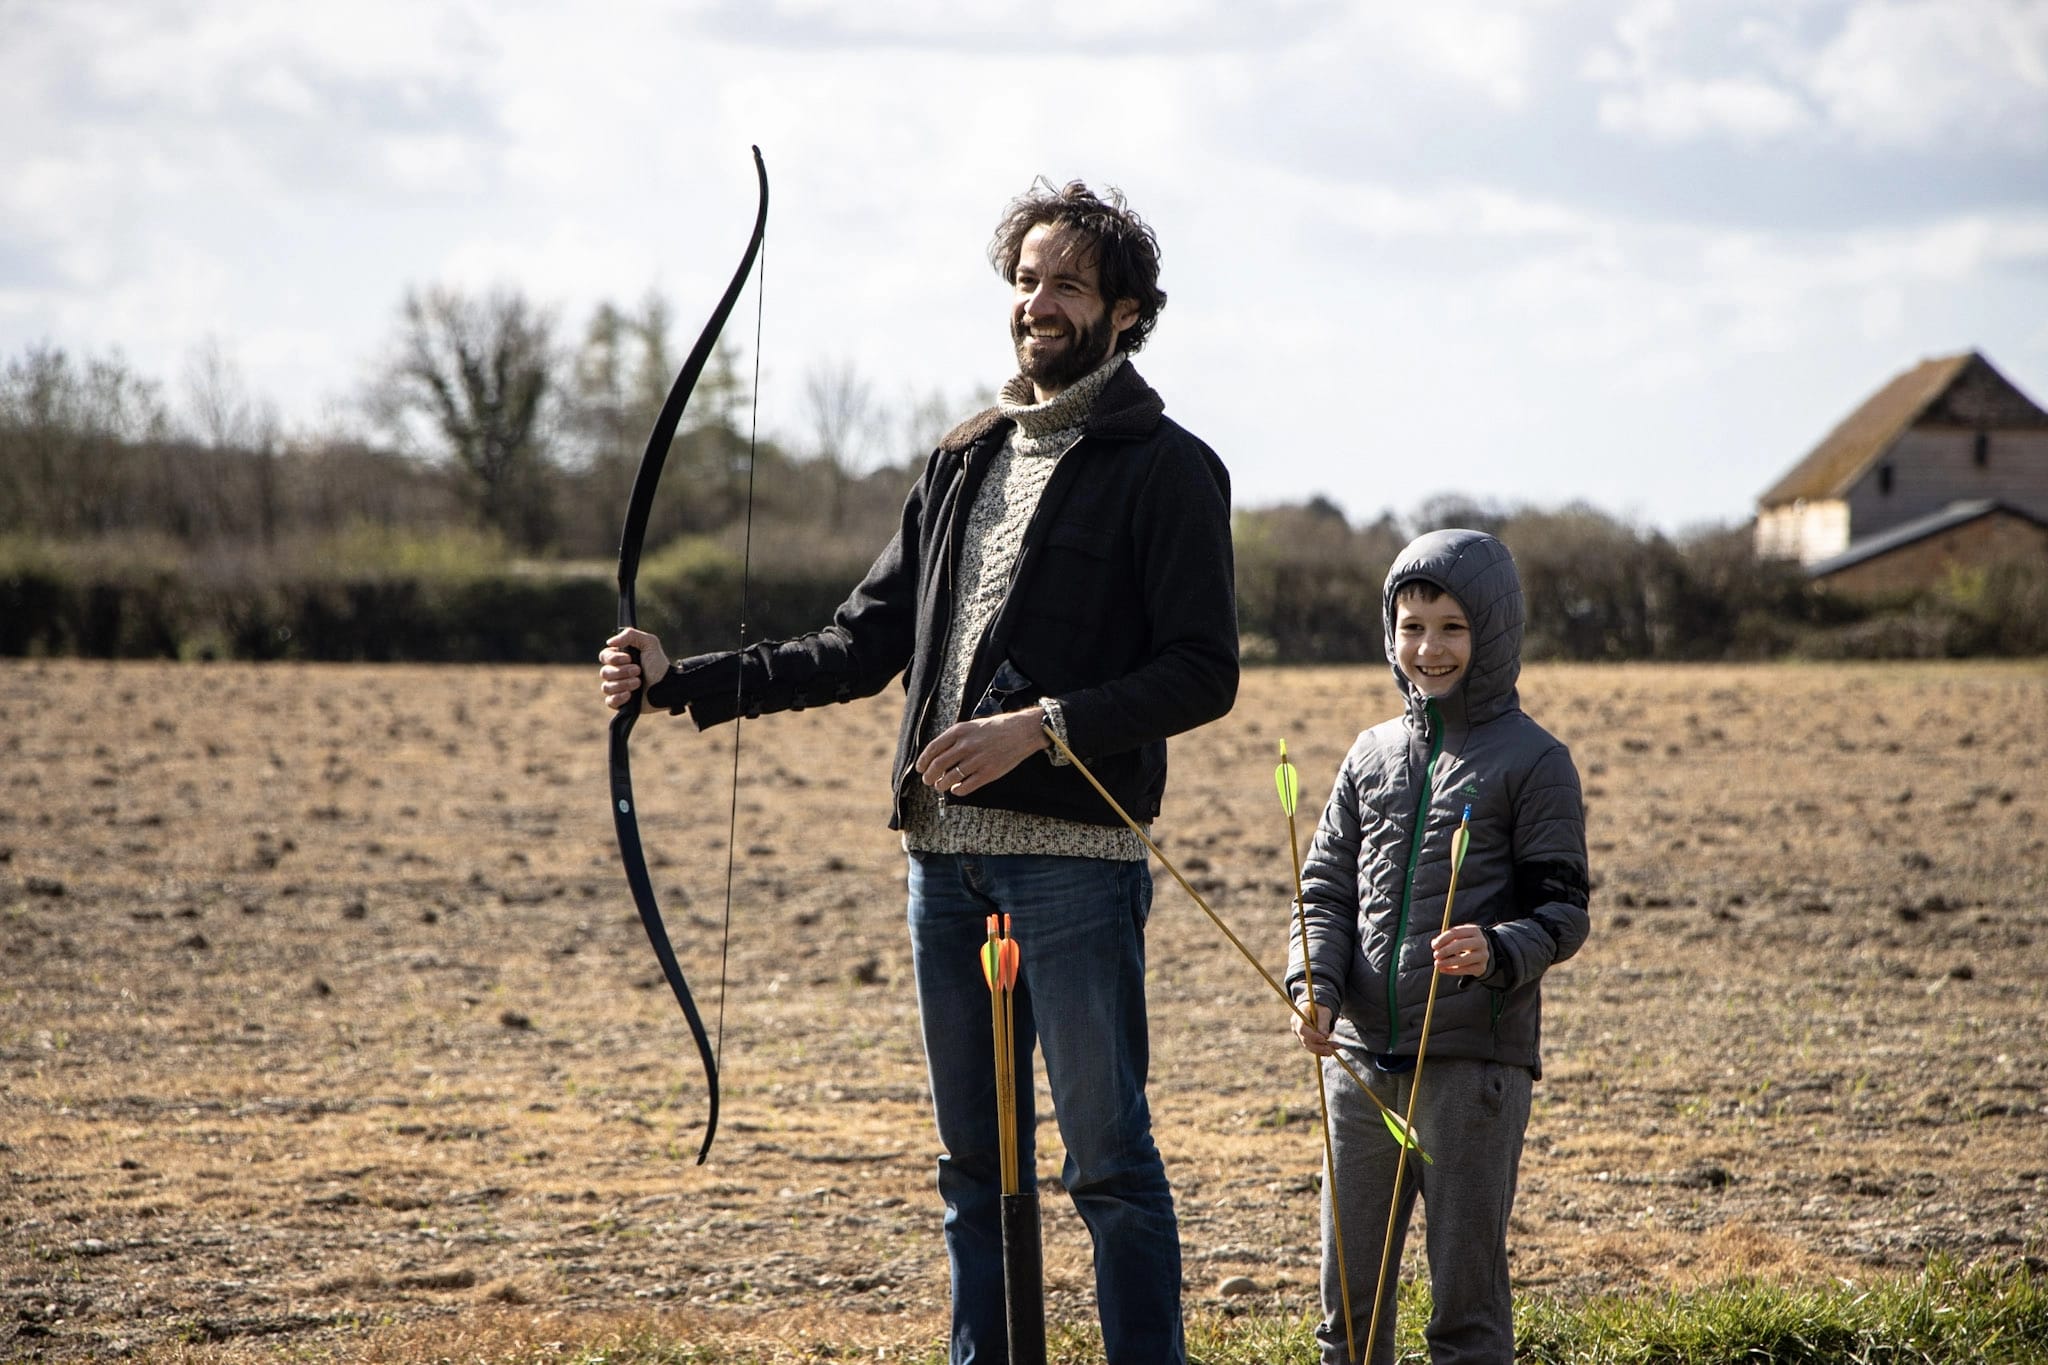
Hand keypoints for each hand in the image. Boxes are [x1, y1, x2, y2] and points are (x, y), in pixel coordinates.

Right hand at [599, 627, 669, 711]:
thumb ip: (630, 635)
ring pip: (607, 687)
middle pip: (605, 672)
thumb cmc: (659, 665)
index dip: (614, 658)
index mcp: (620, 659)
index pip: (604, 656)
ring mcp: (618, 689)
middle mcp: (616, 673)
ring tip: (639, 683)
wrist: (668, 686)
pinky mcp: (621, 703)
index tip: (629, 658)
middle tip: (639, 671)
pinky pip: (610, 701)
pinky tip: (630, 695)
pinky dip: (619, 698)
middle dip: (623, 671)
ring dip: (624, 684)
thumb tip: (609, 642)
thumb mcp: (649, 643)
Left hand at [912, 708, 1048, 796]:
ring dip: (941, 785)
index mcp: (959, 732)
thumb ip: (956, 737)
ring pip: (949, 778)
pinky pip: (966, 786)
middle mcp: (965, 746)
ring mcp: (976, 760)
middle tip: (928, 780)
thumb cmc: (997, 727)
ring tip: (940, 786)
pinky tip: (956, 789)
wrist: (1022, 731)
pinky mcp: (988, 773)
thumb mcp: (972, 725)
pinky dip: (957, 790)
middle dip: (929, 776)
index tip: (920, 768)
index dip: (923, 761)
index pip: (933, 749)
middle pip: (938, 765)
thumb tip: (939, 752)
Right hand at [1292, 1001, 1337, 1056]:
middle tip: (1332, 1050)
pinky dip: (1322, 1050)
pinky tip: (1332, 1050)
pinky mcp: (1304, 1041)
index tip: (1324, 1039)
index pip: (1302, 1029)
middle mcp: (1296, 1028)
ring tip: (1336, 1048)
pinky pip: (1312, 1048)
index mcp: (1298, 1017)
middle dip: (1319, 1046)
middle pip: (1305, 1040)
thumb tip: (1325, 1037)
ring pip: (1309, 1046)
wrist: (1314, 1010)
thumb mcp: (1323, 1012)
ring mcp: (1299, 1036)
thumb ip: (1323, 1022)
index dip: (1312, 1036)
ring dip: (1322, 1050)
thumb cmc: (1319, 1008)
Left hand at [1432, 924, 1490, 976]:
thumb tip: (1434, 944)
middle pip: (1461, 945)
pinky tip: (1443, 970)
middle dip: (1446, 951)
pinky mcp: (1482, 967)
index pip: (1456, 932)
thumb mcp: (1457, 938)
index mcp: (1473, 930)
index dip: (1443, 939)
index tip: (1433, 946)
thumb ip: (1445, 939)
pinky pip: (1465, 970)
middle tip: (1435, 955)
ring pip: (1464, 959)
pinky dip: (1452, 971)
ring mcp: (1482, 955)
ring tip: (1437, 964)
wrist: (1482, 953)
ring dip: (1448, 962)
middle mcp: (1480, 942)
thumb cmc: (1464, 943)